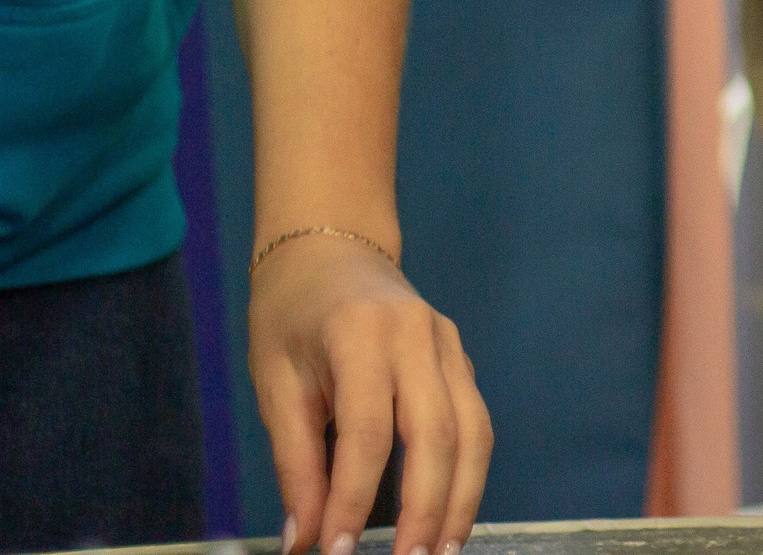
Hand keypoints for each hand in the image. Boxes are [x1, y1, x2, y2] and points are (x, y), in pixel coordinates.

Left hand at [250, 235, 491, 554]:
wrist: (329, 248)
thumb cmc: (289, 316)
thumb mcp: (275, 383)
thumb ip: (295, 462)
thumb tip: (304, 539)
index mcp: (360, 335)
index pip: (367, 432)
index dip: (352, 499)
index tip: (334, 553)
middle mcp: (418, 336)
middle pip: (437, 435)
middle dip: (425, 509)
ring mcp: (449, 344)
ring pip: (473, 431)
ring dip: (462, 498)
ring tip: (442, 551)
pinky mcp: (461, 358)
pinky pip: (476, 421)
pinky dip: (469, 473)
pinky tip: (452, 512)